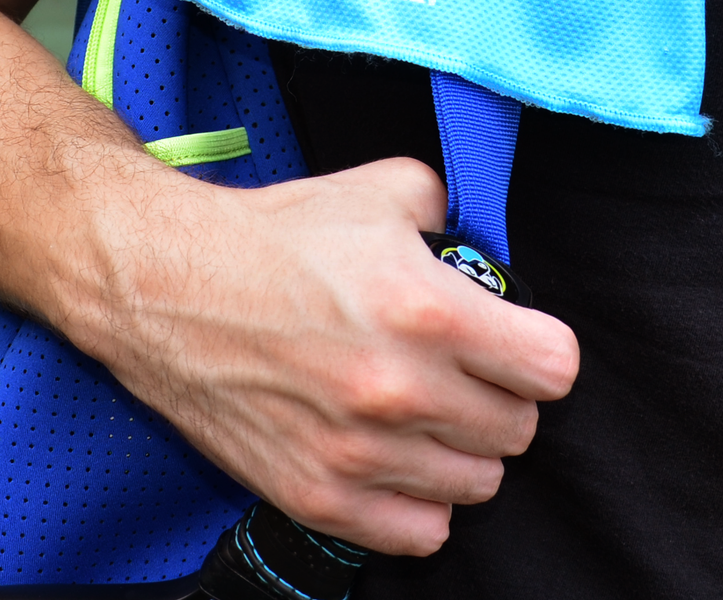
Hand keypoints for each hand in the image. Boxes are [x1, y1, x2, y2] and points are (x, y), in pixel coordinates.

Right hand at [68, 156, 580, 556]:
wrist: (168, 286)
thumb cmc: (275, 236)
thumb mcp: (383, 190)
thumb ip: (453, 215)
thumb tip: (480, 247)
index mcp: (426, 310)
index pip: (553, 368)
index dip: (538, 347)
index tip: (516, 339)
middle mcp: (400, 390)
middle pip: (518, 429)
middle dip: (499, 392)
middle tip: (461, 365)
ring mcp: (358, 453)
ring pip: (477, 483)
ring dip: (461, 445)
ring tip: (424, 405)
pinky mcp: (318, 495)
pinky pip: (422, 532)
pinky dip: (421, 498)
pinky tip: (396, 452)